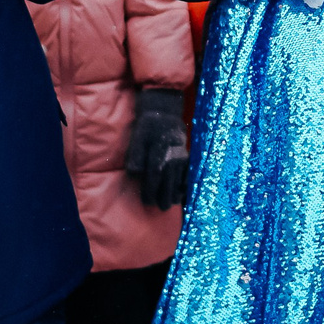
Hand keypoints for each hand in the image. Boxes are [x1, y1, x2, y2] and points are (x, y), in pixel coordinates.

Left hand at [126, 88, 191, 209]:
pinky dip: (185, 186)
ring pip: (180, 181)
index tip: (147, 201)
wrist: (165, 115)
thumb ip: (135, 157)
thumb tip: (135, 173)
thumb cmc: (147, 128)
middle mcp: (173, 158)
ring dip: (176, 194)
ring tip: (171, 204)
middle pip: (169, 184)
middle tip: (160, 208)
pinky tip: (181, 194)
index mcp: (159, 153)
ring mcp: (183, 158)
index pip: (155, 178)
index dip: (151, 192)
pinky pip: (188, 175)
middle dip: (164, 198)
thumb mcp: (136, 139)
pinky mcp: (188, 157)